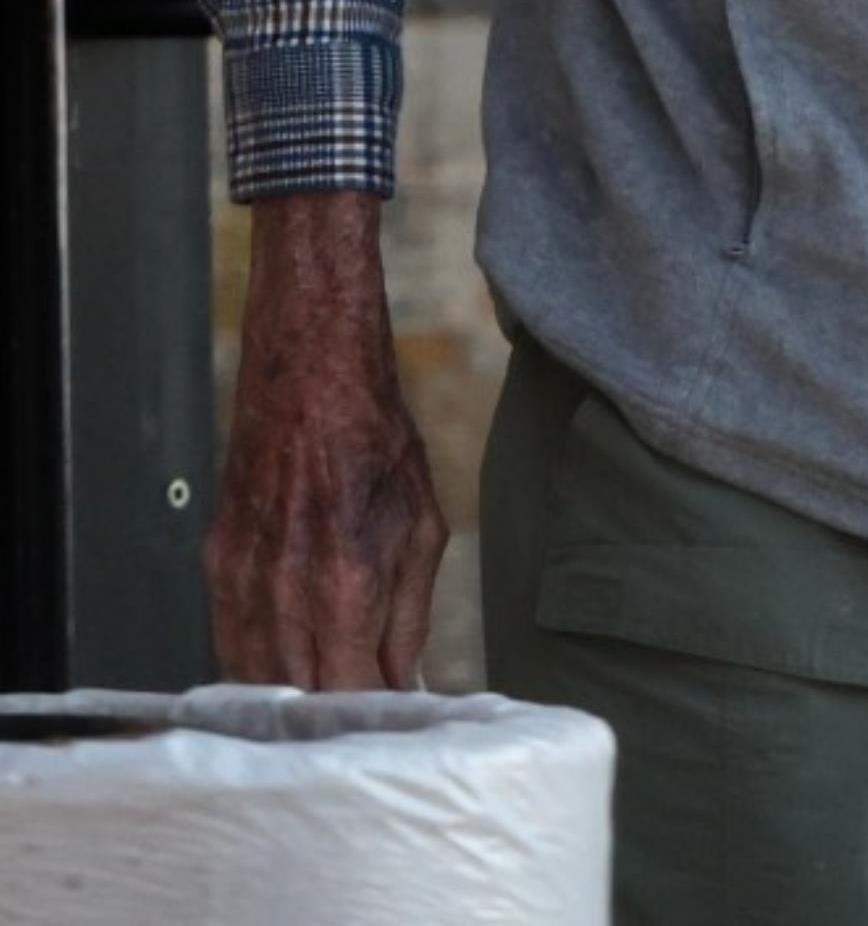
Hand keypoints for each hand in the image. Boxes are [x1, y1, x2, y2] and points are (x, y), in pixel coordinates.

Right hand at [204, 192, 448, 689]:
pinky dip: (256, 663)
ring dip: (291, 699)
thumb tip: (402, 682)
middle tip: (361, 725)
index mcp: (344, 580)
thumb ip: (409, 614)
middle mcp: (284, 588)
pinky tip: (286, 666)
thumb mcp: (422, 525)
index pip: (348, 692)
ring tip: (327, 704)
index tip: (391, 728)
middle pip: (298, 696)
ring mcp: (240, 576)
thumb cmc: (376, 438)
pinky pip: (227, 638)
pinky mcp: (214, 561)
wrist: (310, 370)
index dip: (370, 718)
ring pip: (256, 677)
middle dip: (331, 719)